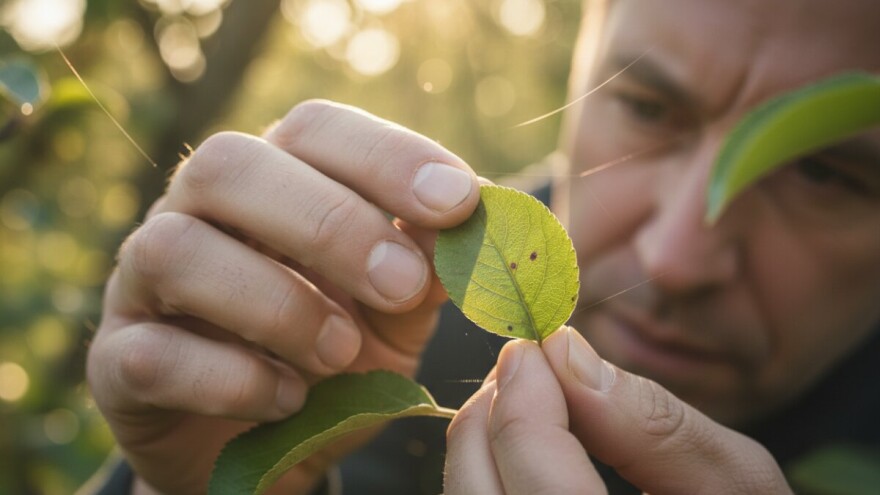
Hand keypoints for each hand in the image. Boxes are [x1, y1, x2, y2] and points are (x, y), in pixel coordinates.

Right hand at [87, 101, 479, 494]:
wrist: (271, 441)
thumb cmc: (338, 354)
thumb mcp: (397, 311)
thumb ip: (427, 267)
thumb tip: (475, 225)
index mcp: (273, 181)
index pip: (314, 129)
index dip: (386, 156)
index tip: (459, 203)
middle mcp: (196, 213)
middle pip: (229, 166)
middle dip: (329, 223)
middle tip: (401, 285)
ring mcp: (144, 285)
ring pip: (175, 250)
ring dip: (277, 303)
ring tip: (341, 352)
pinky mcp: (119, 361)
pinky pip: (150, 354)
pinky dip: (232, 379)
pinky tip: (288, 399)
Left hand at [445, 327, 792, 493]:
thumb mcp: (740, 484)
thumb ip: (656, 424)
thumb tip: (568, 355)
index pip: (542, 488)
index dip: (527, 400)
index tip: (541, 345)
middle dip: (492, 415)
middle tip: (525, 366)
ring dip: (482, 446)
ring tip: (524, 404)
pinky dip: (489, 480)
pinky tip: (523, 456)